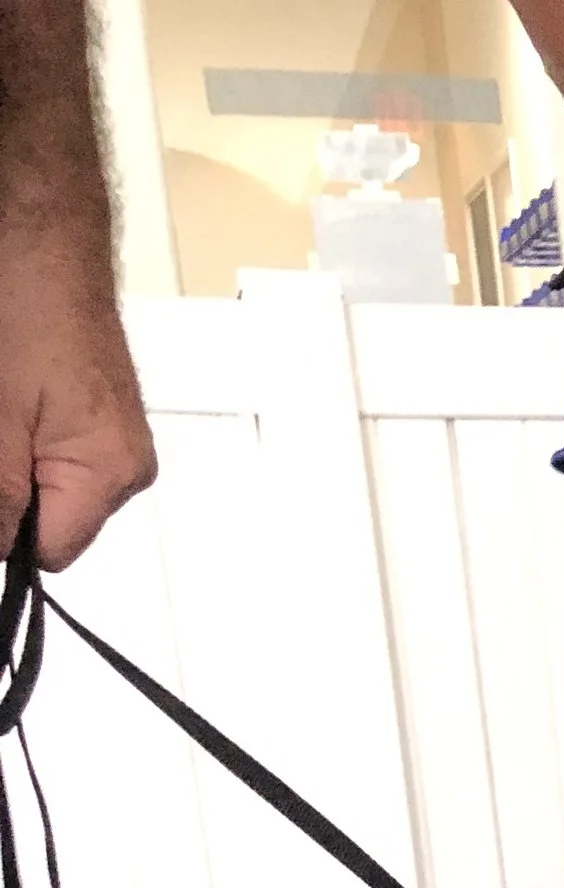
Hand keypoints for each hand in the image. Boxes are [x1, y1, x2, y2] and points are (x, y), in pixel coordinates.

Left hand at [0, 232, 155, 567]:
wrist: (42, 234)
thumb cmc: (27, 302)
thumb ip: (0, 497)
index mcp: (111, 472)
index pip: (47, 552)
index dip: (1, 527)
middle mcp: (125, 465)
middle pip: (50, 522)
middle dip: (7, 489)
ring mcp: (114, 439)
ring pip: (46, 486)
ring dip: (13, 461)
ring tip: (4, 402)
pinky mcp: (97, 416)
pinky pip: (53, 452)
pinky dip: (22, 436)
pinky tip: (11, 395)